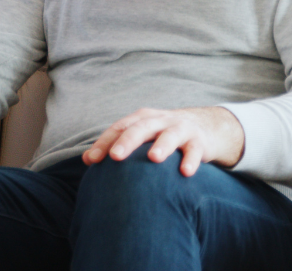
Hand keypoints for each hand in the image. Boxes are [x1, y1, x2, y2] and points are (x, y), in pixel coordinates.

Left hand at [82, 106, 243, 176]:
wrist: (204, 126)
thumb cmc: (162, 135)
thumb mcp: (142, 135)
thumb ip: (117, 145)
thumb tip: (87, 161)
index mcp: (141, 118)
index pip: (119, 128)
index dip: (104, 142)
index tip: (92, 160)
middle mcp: (159, 120)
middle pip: (141, 127)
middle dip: (128, 141)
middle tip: (116, 157)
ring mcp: (180, 128)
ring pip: (170, 135)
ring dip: (161, 145)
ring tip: (153, 159)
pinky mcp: (199, 141)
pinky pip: (195, 150)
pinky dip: (190, 160)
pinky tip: (185, 173)